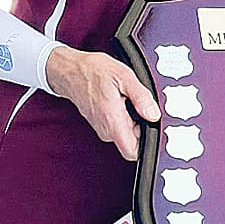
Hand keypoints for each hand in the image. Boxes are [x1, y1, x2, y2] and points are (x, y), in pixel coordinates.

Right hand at [46, 45, 159, 160]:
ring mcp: (101, 127)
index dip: (147, 144)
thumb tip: (154, 114)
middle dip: (142, 124)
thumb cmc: (93, 71)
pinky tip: (122, 99)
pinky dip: (124, 114)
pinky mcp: (100, 123)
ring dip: (133, 117)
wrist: (70, 70)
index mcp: (113, 121)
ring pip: (126, 132)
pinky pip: (118, 125)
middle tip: (141, 103)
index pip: (132, 153)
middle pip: (133, 140)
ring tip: (129, 97)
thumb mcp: (124, 77)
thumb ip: (142, 97)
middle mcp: (106, 129)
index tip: (153, 128)